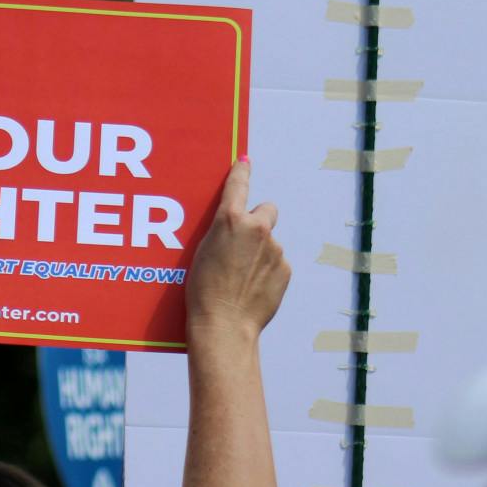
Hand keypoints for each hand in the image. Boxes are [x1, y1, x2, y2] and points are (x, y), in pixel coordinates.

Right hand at [185, 159, 290, 340]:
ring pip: (270, 242)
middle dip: (259, 220)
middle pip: (267, 210)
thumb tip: (234, 228)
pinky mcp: (285, 269)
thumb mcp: (202, 252)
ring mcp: (275, 249)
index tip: (244, 162)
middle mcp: (257, 228)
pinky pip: (277, 264)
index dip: (241, 172)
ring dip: (261, 252)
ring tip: (241, 276)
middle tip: (245, 240)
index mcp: (229, 220)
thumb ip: (221, 232)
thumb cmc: (202, 290)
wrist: (224, 324)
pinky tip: (253, 287)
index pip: (238, 185)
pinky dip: (268, 272)